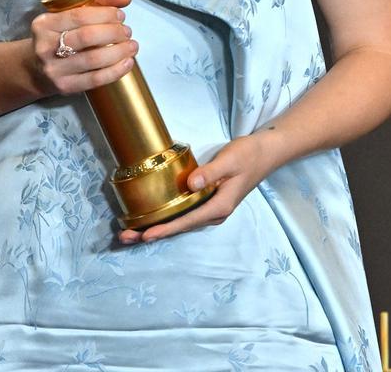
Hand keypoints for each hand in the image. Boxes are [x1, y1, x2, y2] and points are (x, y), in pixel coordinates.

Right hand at [28, 0, 136, 96]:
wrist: (35, 70)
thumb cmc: (57, 37)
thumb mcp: (68, 15)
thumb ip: (97, 2)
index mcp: (44, 24)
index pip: (79, 15)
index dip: (105, 14)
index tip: (120, 15)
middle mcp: (45, 46)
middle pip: (87, 37)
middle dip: (114, 32)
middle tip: (127, 31)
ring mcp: (54, 69)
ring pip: (93, 59)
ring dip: (119, 51)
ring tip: (132, 46)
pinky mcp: (65, 87)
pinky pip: (95, 80)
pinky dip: (116, 71)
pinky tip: (127, 62)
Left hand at [117, 132, 273, 244]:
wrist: (265, 153)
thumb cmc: (248, 155)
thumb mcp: (230, 160)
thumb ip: (210, 172)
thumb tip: (190, 184)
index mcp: (219, 206)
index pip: (187, 221)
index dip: (166, 229)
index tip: (146, 235)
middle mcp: (213, 213)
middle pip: (180, 227)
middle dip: (153, 233)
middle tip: (125, 237)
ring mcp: (210, 209)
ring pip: (180, 223)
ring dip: (157, 227)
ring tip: (131, 232)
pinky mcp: (207, 201)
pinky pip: (184, 214)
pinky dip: (166, 218)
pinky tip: (152, 218)